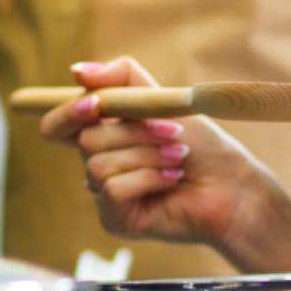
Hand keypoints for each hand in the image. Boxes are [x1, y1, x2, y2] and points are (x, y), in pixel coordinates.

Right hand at [38, 56, 290, 271]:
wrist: (233, 184)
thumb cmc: (202, 145)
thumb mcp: (161, 99)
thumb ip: (121, 78)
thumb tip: (76, 71)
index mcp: (103, 135)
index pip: (57, 125)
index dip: (67, 112)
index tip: (95, 104)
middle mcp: (98, 165)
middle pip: (85, 139)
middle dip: (134, 131)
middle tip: (173, 132)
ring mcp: (104, 195)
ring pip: (100, 164)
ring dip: (147, 155)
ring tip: (178, 157)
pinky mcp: (116, 220)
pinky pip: (113, 190)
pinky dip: (149, 178)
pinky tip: (172, 180)